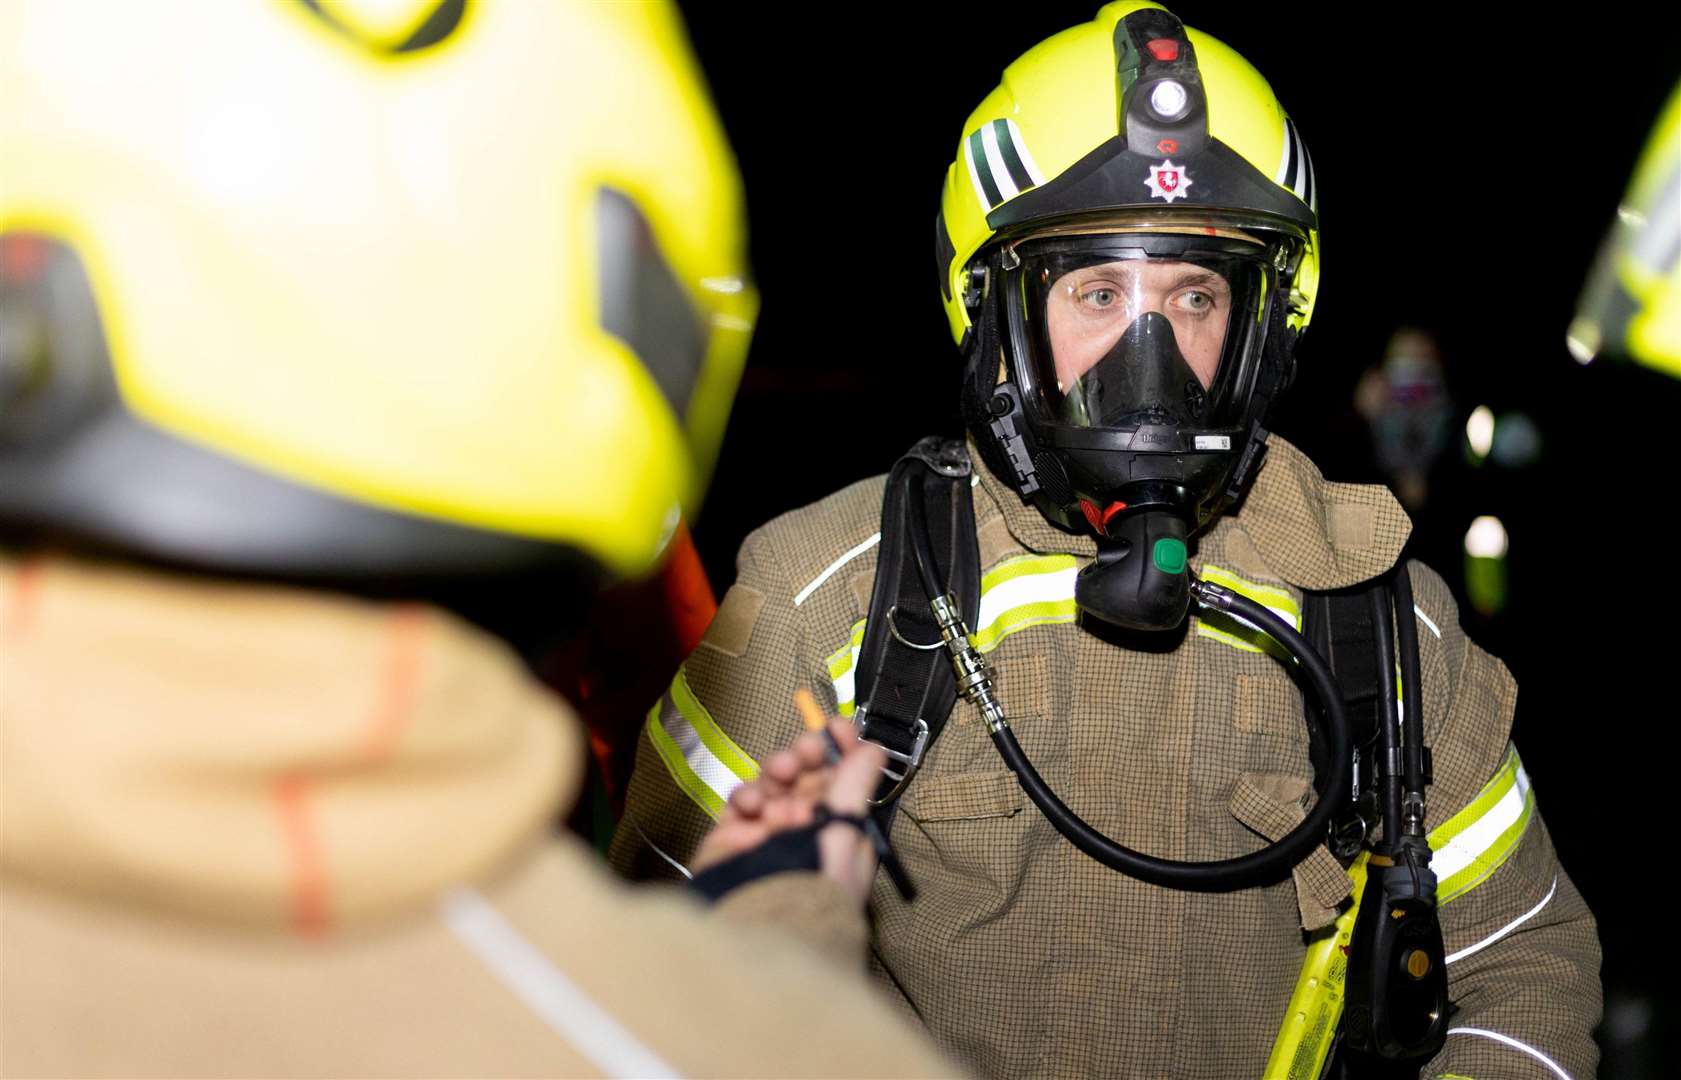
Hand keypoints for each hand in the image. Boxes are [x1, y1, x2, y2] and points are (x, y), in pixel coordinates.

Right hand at [692, 717, 885, 903]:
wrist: (770, 925)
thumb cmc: (820, 884)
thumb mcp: (848, 830)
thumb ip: (855, 784)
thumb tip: (874, 748)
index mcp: (840, 826)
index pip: (841, 778)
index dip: (840, 749)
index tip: (837, 727)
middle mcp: (805, 826)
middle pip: (805, 774)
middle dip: (806, 754)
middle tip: (806, 749)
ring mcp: (768, 830)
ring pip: (772, 782)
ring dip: (778, 769)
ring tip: (781, 772)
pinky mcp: (733, 837)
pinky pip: (740, 802)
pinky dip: (746, 796)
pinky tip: (753, 807)